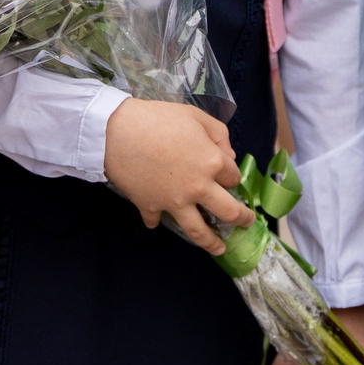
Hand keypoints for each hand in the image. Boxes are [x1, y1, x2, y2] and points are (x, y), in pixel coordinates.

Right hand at [102, 100, 244, 253]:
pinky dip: (157, 221)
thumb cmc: (158, 118)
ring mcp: (174, 202)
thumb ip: (219, 133)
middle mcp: (198, 188)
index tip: (228, 175)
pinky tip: (157, 220)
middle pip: (228, 211)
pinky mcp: (150, 206)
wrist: (116, 132)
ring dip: (211, 242)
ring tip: (219, 249)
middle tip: (247, 222)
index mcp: (212, 163)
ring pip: (198, 231)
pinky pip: (156, 220)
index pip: (234, 176)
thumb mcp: (196, 115)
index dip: (232, 175)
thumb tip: (228, 155)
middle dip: (241, 218)